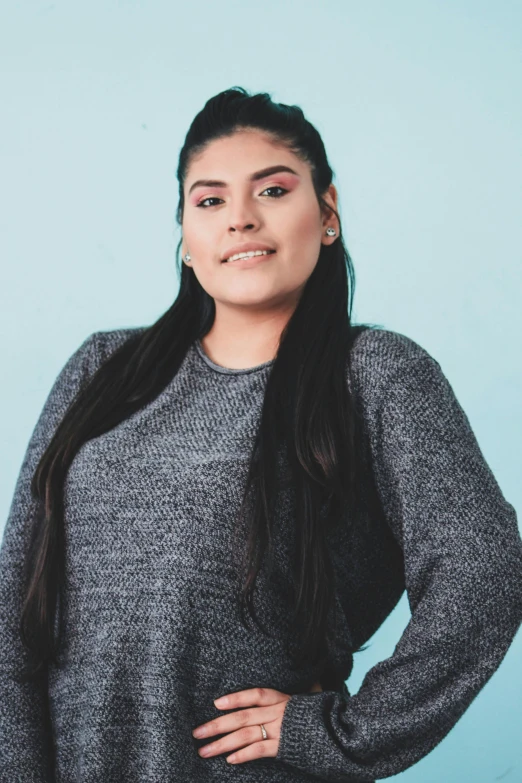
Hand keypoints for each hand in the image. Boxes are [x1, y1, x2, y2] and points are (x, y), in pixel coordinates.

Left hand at [192, 681, 322, 764]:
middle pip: (242, 717)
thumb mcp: (314, 696)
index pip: (256, 694)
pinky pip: (260, 750)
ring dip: (222, 744)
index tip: (216, 703)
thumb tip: (311, 677)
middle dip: (217, 725)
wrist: (343, 731)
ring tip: (204, 751)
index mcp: (283, 698)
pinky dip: (244, 755)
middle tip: (196, 732)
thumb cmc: (325, 713)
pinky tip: (229, 760)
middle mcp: (278, 712)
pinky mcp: (285, 747)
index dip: (236, 697)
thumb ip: (307, 687)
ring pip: (246, 735)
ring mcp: (280, 730)